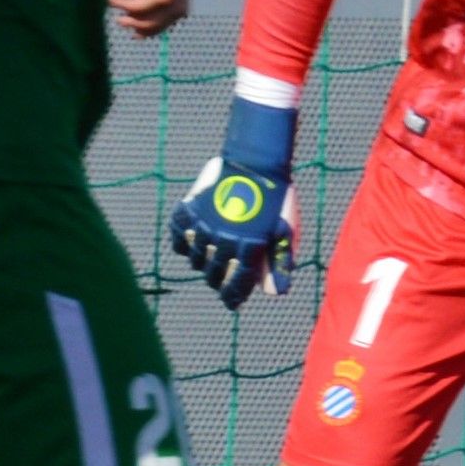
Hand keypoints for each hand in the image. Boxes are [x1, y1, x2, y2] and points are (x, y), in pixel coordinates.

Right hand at [169, 105, 299, 307]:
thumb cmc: (276, 200)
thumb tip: (273, 293)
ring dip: (202, 261)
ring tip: (211, 256)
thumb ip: (278, 262)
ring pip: (195, 258)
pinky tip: (194, 241)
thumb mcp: (285, 231)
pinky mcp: (189, 210)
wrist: (256, 162)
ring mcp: (204, 224)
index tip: (231, 303)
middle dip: (218, 279)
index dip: (233, 296)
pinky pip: (179, 236)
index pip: (236, 283)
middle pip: (212, 274)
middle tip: (221, 277)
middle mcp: (223, 239)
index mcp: (249, 246)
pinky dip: (184, 242)